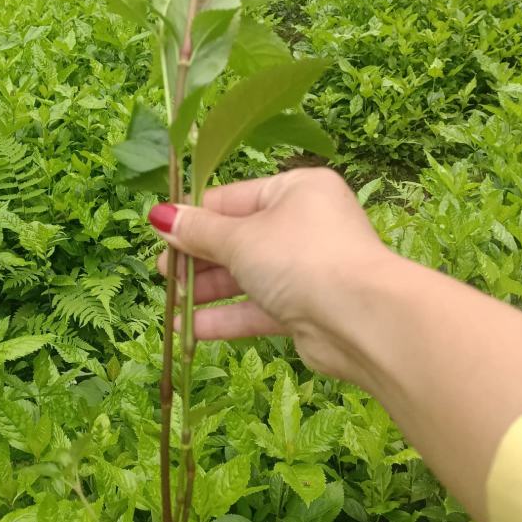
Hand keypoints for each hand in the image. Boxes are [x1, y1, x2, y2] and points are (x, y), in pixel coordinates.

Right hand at [150, 168, 391, 381]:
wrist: (361, 319)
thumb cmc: (300, 258)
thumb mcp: (239, 238)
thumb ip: (198, 231)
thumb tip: (160, 216)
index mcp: (296, 191)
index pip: (233, 199)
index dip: (196, 217)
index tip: (161, 234)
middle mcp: (305, 225)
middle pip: (239, 239)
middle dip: (199, 258)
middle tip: (164, 272)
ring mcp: (307, 270)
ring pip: (248, 276)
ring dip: (209, 291)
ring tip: (173, 303)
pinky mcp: (307, 310)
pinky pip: (260, 309)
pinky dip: (228, 318)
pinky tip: (192, 330)